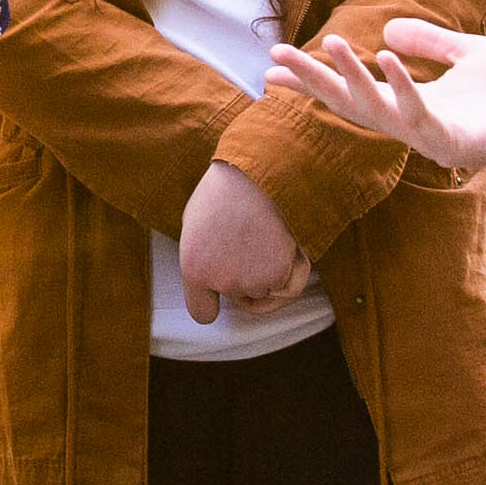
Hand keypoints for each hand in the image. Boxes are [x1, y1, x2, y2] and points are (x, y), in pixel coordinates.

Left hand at [175, 159, 306, 319]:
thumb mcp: (196, 220)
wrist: (262, 171)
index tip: (220, 294)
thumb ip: (202, 254)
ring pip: (266, 291)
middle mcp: (221, 282)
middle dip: (247, 275)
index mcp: (193, 269)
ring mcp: (251, 282)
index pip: (202, 313)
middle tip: (250, 237)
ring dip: (270, 269)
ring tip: (266, 232)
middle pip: (242, 298)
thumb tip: (211, 268)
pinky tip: (285, 242)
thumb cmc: (229, 187)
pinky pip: (288, 286)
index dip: (213, 303)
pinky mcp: (278, 276)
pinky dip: (292, 269)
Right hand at [268, 19, 485, 172]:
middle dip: (314, 82)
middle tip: (275, 58)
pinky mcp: (457, 143)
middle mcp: (416, 127)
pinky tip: (384, 57)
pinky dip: (400, 87)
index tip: (271, 69)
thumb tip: (388, 28)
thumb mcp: (467, 53)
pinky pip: (419, 115)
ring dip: (351, 78)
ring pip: (377, 112)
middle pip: (351, 105)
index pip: (353, 94)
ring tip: (329, 43)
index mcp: (415, 107)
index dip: (314, 82)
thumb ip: (429, 43)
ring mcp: (434, 139)